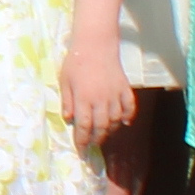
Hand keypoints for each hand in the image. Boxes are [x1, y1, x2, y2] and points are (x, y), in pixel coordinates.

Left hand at [63, 33, 134, 154]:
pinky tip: (124, 123)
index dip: (82, 141)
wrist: (96, 43)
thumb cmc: (76, 61)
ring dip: (111, 131)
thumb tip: (68, 120)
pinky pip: (130, 106)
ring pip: (116, 120)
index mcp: (84, 98)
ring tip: (104, 135)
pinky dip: (128, 117)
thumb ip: (67, 101)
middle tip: (92, 145)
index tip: (80, 151)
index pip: (84, 126)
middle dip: (96, 139)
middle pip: (101, 127)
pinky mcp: (125, 88)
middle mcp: (101, 99)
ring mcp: (115, 94)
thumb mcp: (64, 81)